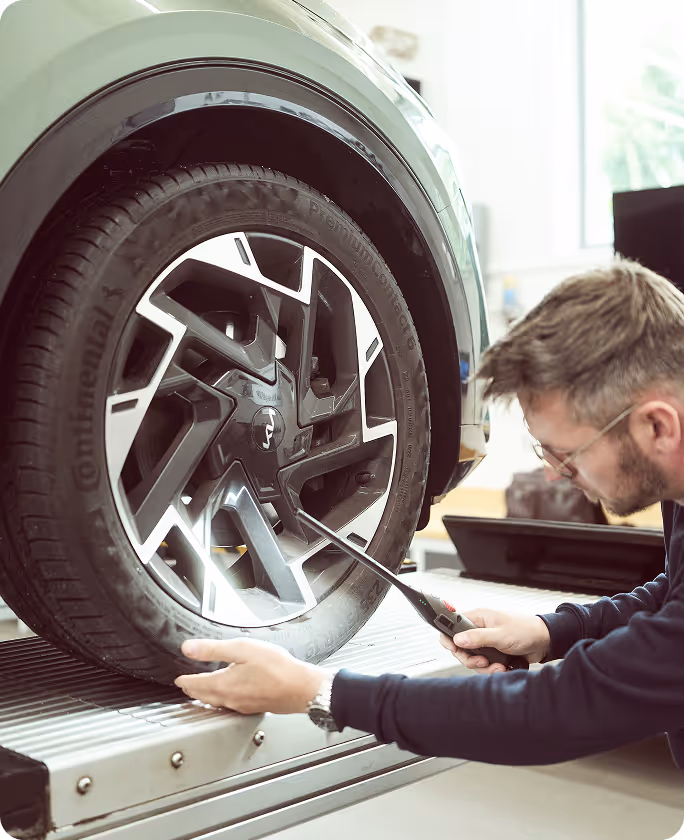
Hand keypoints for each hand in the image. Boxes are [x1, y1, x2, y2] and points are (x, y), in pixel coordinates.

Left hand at [175, 638, 326, 714]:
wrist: (301, 687)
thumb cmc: (276, 668)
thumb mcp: (242, 649)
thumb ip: (213, 649)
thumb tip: (188, 648)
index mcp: (223, 684)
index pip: (195, 685)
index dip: (184, 680)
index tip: (178, 679)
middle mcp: (230, 699)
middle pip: (203, 696)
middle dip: (192, 690)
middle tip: (186, 685)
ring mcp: (242, 706)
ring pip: (216, 702)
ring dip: (206, 696)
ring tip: (203, 690)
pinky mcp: (253, 707)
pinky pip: (230, 705)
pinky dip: (221, 699)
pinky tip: (228, 694)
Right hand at [439, 608, 549, 674]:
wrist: (544, 641)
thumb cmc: (526, 629)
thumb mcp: (500, 634)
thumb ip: (478, 637)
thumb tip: (458, 639)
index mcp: (478, 617)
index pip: (453, 625)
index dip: (450, 638)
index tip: (453, 649)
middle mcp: (479, 629)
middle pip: (461, 647)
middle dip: (471, 659)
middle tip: (482, 662)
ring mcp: (486, 642)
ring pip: (473, 659)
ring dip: (484, 667)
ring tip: (498, 666)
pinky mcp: (493, 653)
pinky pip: (484, 665)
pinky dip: (492, 669)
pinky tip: (502, 667)